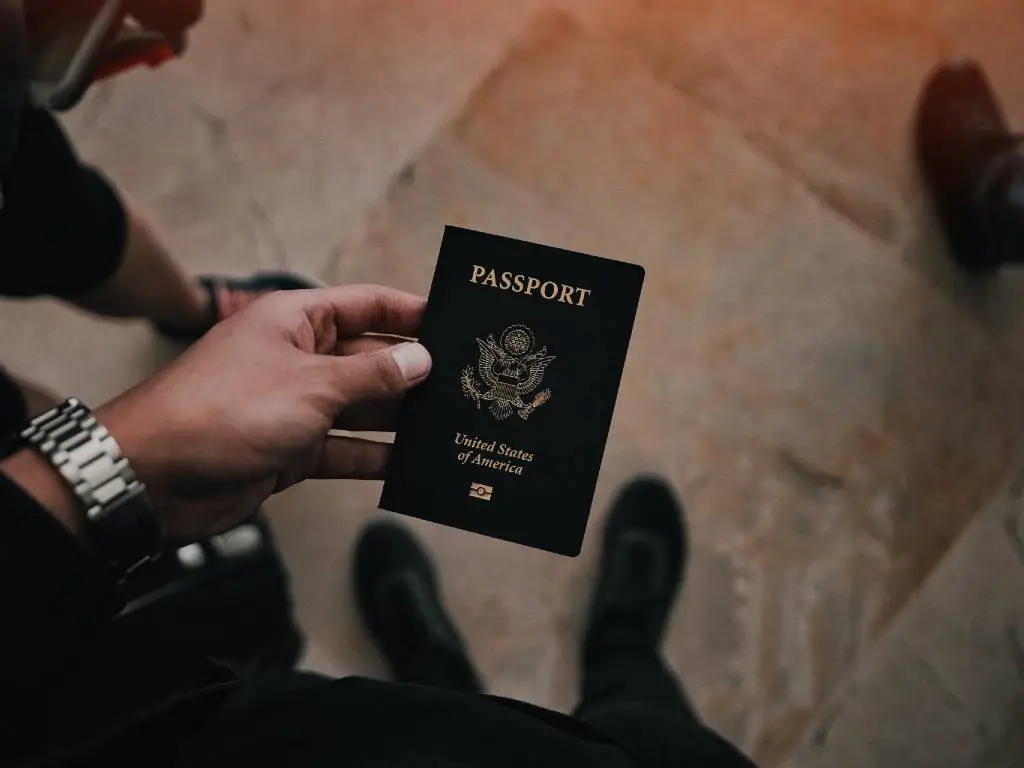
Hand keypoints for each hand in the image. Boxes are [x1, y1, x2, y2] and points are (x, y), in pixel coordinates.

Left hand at [96, 285, 430, 541]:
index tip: (457, 323)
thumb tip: (421, 358)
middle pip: (370, 357)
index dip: (412, 312)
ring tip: (451, 425)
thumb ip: (372, 373)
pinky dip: (373, 457)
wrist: (153, 477)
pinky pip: (343, 448)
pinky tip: (411, 465)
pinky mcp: (289, 449)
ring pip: (361, 406)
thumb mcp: (311, 385)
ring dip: (400, 418)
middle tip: (467, 383)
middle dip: (414, 371)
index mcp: (298, 321)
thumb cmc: (223, 411)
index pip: (368, 305)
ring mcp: (294, 405)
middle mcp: (298, 358)